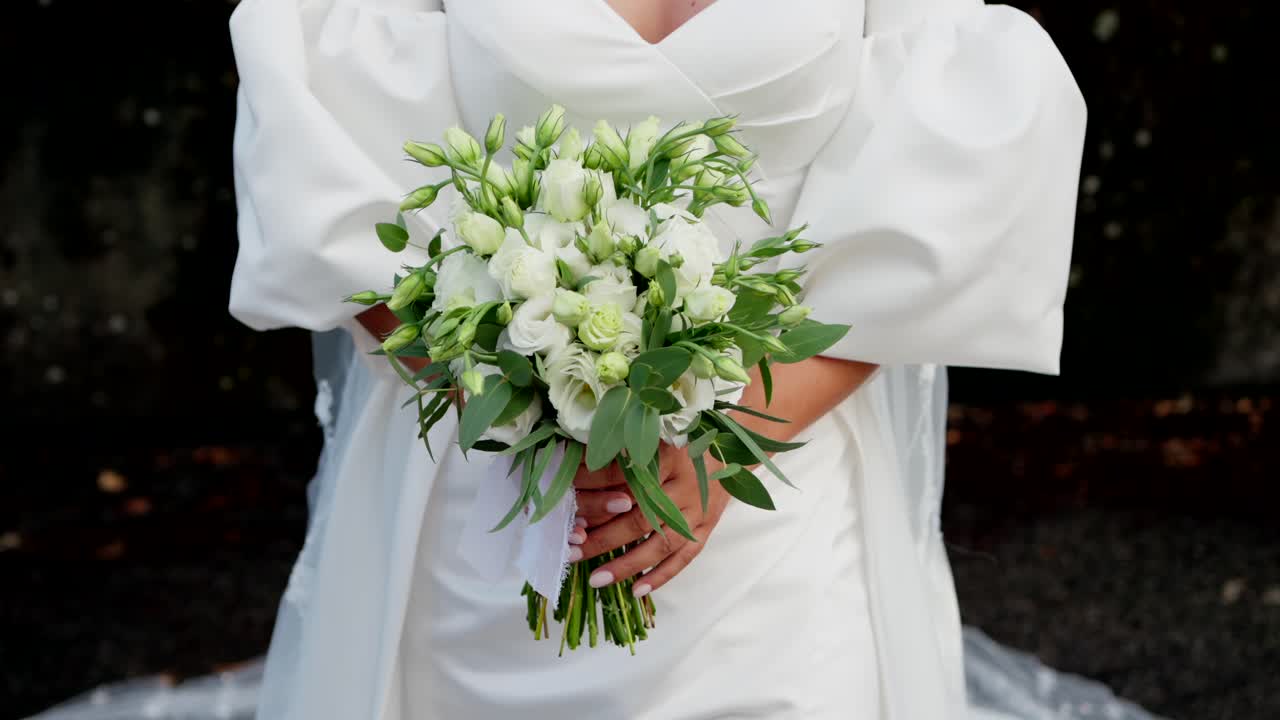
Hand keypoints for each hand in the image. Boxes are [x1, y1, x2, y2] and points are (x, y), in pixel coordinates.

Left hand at [571, 443, 729, 597]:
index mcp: (667, 455)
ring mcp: (698, 510)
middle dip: (602, 538)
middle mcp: (685, 485)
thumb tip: (576, 477)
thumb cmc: (681, 442)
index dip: (594, 494)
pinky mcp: (706, 527)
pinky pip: (684, 557)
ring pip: (660, 543)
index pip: (623, 477)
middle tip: (572, 551)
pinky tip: (636, 591)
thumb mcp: (653, 438)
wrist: (729, 449)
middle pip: (639, 517)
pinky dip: (661, 576)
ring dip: (627, 564)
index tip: (567, 507)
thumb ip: (621, 456)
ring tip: (597, 579)